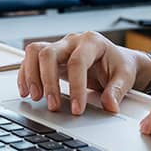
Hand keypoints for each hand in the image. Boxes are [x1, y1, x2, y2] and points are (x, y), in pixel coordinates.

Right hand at [17, 31, 147, 114]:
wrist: (116, 60)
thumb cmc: (119, 65)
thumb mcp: (125, 77)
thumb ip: (117, 91)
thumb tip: (109, 106)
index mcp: (92, 42)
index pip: (78, 62)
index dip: (76, 87)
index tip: (78, 109)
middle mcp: (73, 41)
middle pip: (49, 53)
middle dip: (48, 81)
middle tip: (53, 105)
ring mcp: (60, 47)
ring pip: (35, 52)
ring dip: (31, 75)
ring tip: (35, 97)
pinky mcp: (52, 56)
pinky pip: (31, 59)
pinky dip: (25, 75)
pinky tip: (27, 91)